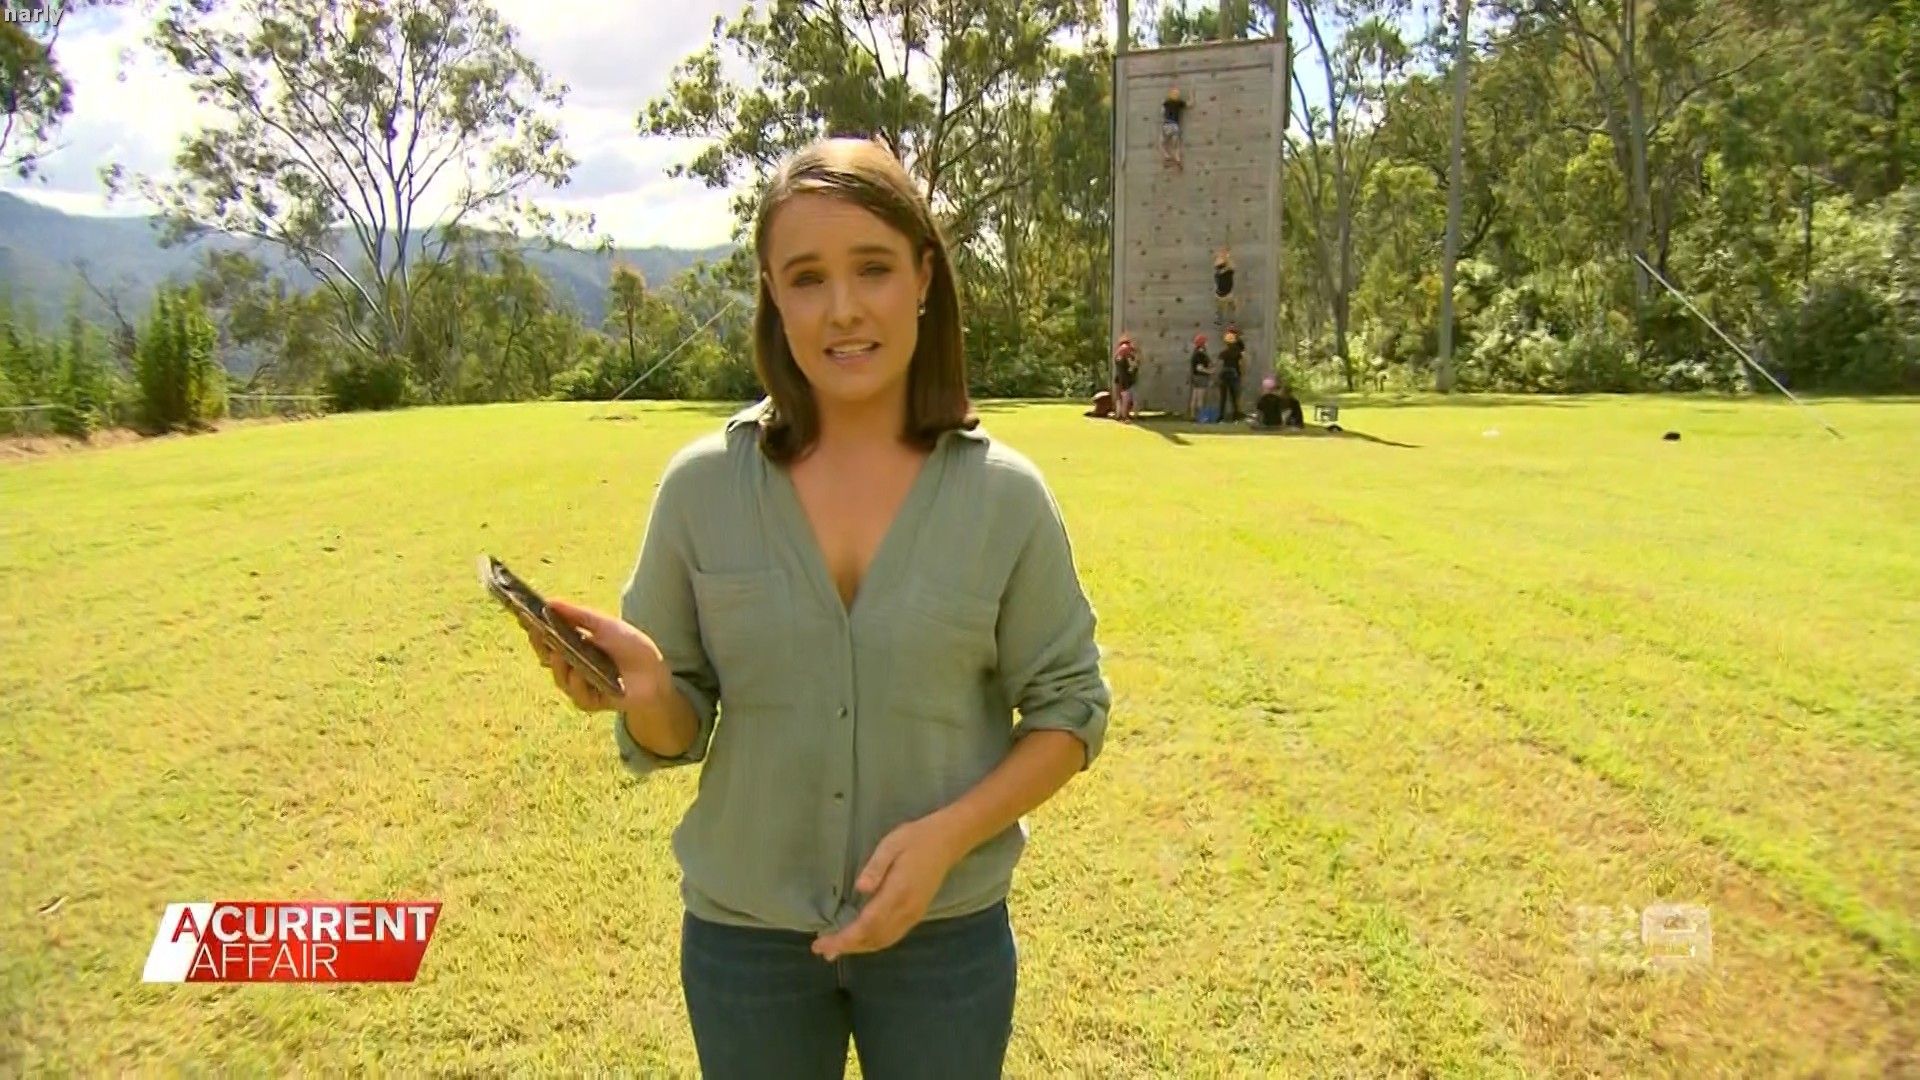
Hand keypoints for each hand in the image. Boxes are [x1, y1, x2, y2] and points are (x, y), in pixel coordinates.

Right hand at [517, 599, 670, 714]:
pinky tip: (581, 673)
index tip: (524, 615)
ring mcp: (579, 685)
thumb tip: (550, 601)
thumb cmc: (631, 646)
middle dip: (540, 645)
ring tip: (559, 652)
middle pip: (547, 657)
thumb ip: (579, 615)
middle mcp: (570, 666)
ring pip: (560, 677)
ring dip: (559, 665)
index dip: (534, 628)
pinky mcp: (590, 701)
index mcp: (572, 646)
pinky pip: (578, 694)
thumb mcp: (605, 625)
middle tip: (536, 632)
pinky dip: (579, 683)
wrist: (655, 673)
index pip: (546, 638)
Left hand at [812, 815, 966, 961]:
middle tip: (821, 950)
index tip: (822, 943)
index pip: (867, 924)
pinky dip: (873, 943)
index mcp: (898, 892)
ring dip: (859, 948)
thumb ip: (875, 867)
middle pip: (874, 938)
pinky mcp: (917, 914)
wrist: (948, 841)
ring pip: (883, 941)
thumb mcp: (891, 844)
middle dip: (847, 947)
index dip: (845, 938)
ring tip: (835, 950)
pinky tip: (861, 941)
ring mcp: (914, 914)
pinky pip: (892, 936)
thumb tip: (859, 888)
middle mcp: (907, 910)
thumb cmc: (915, 838)